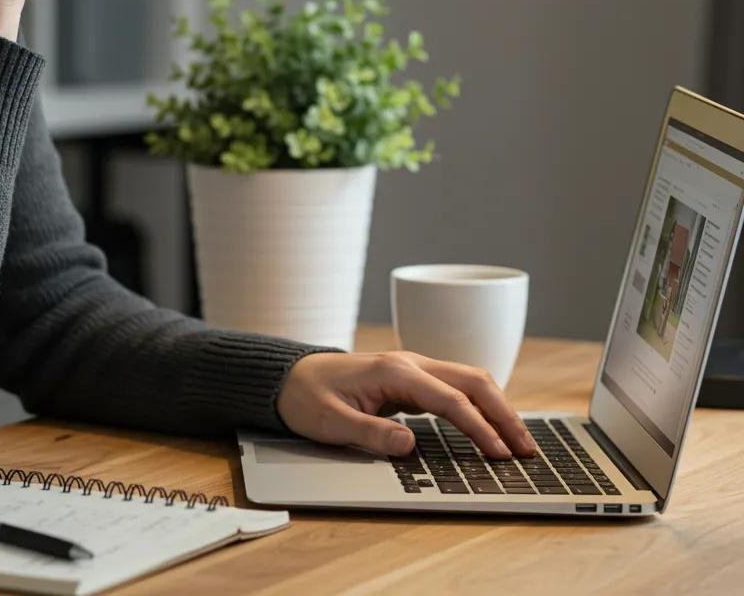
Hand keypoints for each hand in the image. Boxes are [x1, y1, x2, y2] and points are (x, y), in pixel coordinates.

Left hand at [275, 350, 538, 458]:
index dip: (479, 427)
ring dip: (496, 407)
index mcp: (394, 371)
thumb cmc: (308, 398)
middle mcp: (409, 363)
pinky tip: (490, 426)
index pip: (450, 398)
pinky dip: (479, 405)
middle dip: (503, 413)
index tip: (500, 453)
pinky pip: (454, 388)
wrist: (289, 377)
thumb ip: (370, 433)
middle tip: (527, 448)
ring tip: (518, 441)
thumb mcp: (331, 423)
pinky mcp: (410, 380)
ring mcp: (412, 369)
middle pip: (471, 380)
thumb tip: (409, 444)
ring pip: (467, 380)